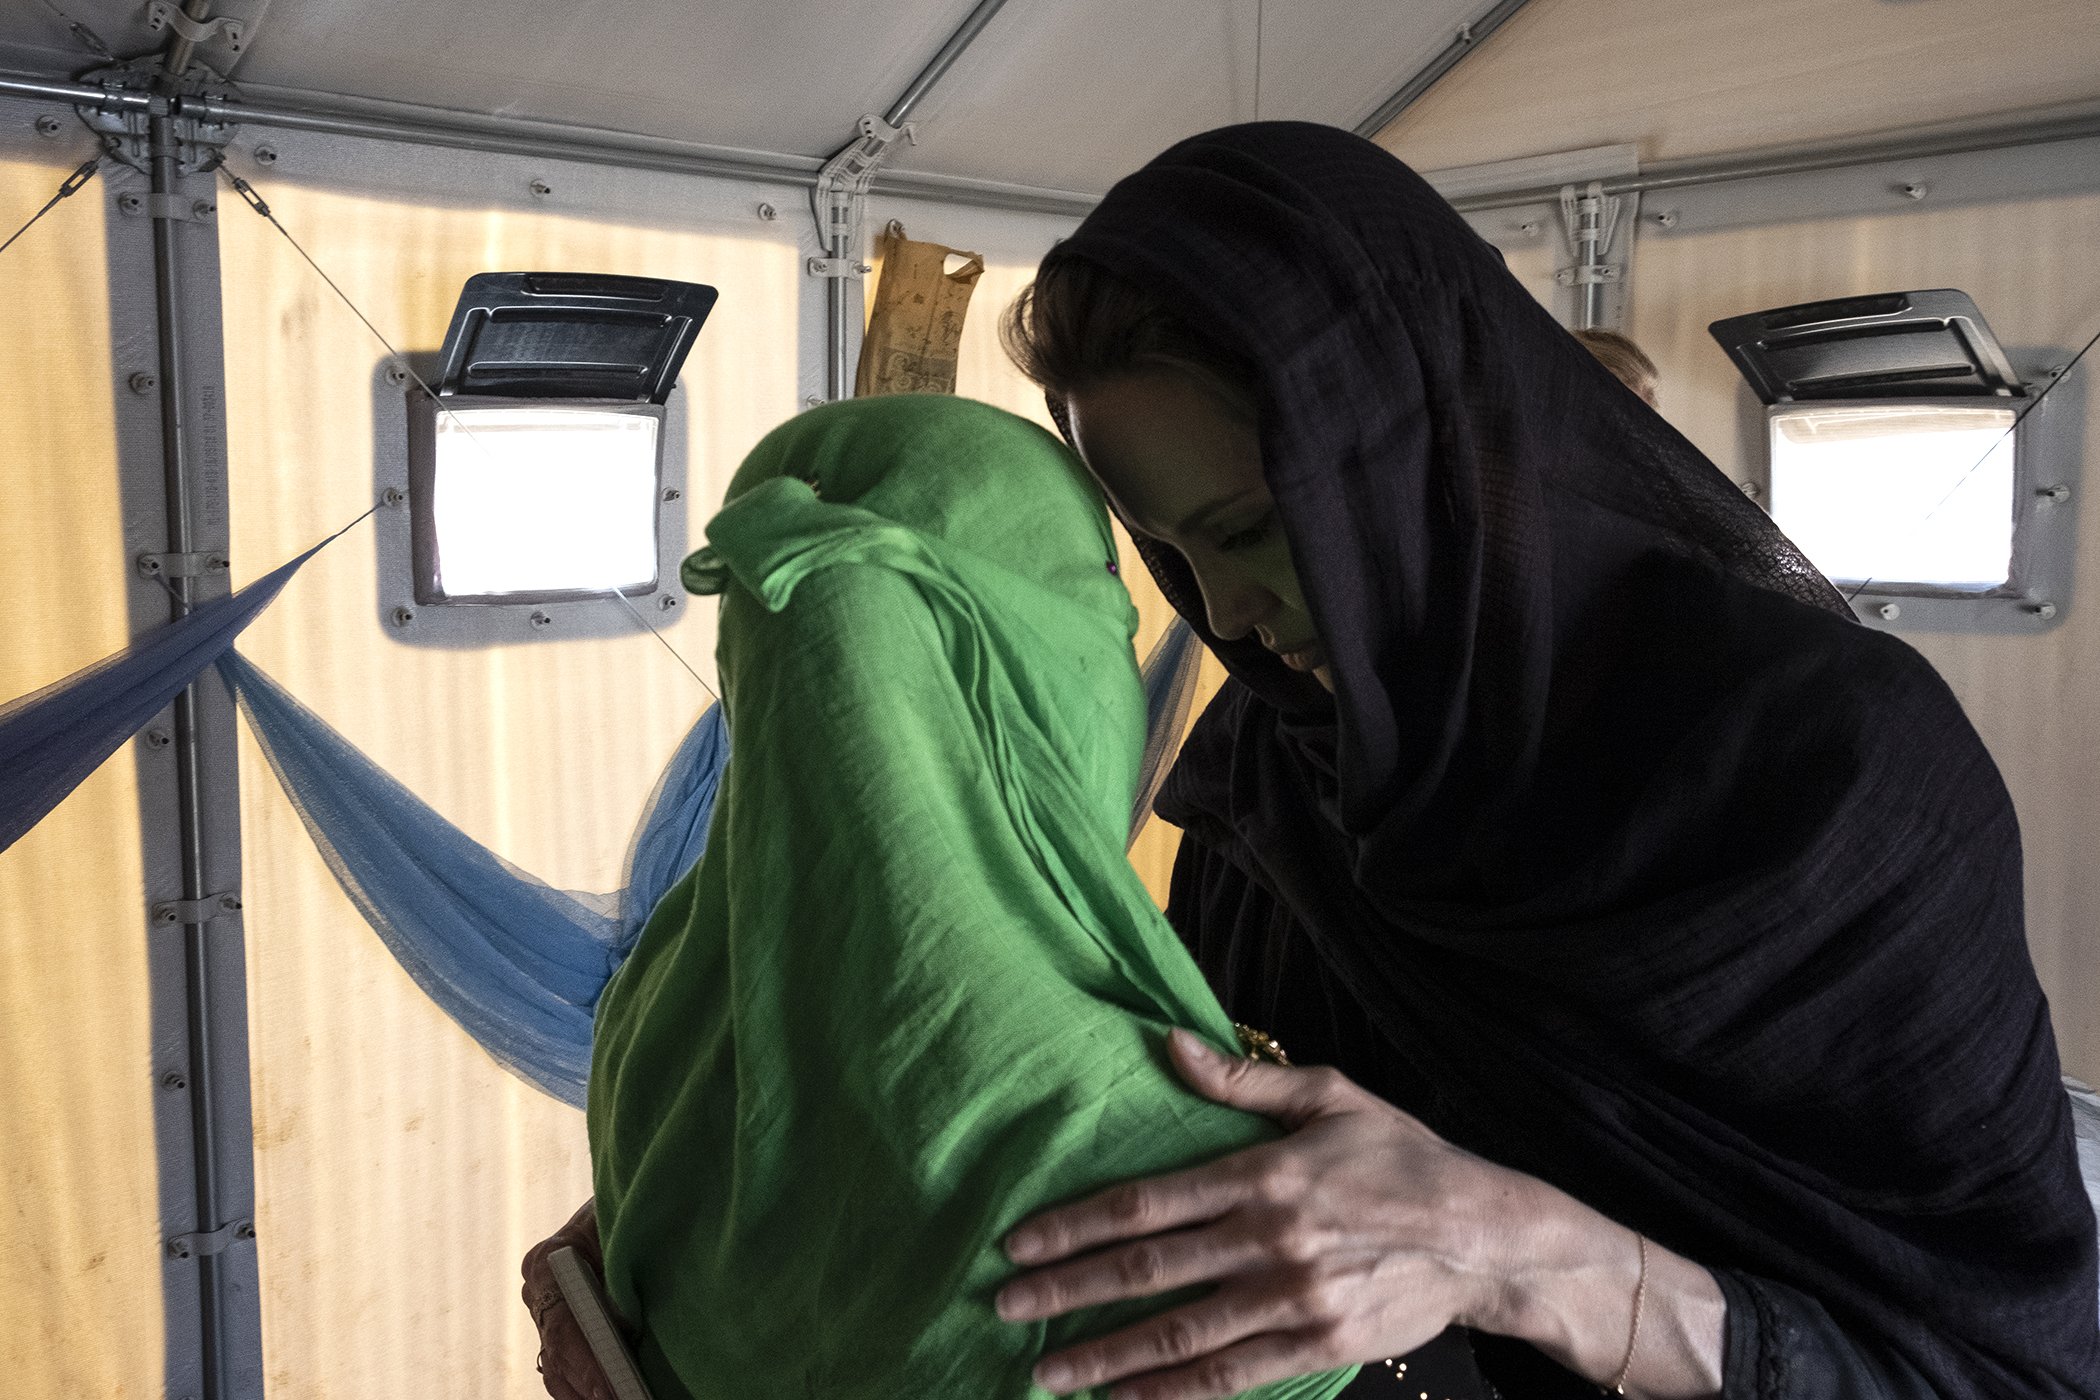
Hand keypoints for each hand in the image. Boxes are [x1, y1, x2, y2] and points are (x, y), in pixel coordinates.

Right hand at [522, 1199, 625, 1399]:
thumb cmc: (629, 1206)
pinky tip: (612, 1396)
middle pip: (557, 1354)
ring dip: (584, 1394)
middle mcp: (537, 1291)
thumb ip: (621, 1268)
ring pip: (557, 1369)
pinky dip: (585, 1388)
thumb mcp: (626, 1228)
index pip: (562, 1326)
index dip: (586, 1363)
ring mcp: (545, 1312)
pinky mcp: (561, 1326)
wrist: (625, 1198)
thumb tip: (624, 1323)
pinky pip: (565, 1369)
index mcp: (548, 1263)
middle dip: (589, 1386)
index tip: (610, 1388)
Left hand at [994, 1028, 1533, 1399]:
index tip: (1017, 1242)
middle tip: (1003, 1308)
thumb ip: (1243, 1080)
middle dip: (1066, 1293)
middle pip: (1146, 1271)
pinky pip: (1231, 1376)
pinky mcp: (1319, 1347)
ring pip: (1179, 1335)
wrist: (1485, 1236)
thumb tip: (1168, 1044)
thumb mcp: (1328, 1097)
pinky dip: (1172, 1393)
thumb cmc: (1401, 1156)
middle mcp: (1268, 1241)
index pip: (1146, 1203)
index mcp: (1262, 1175)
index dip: (1074, 1226)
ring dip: (1105, 1355)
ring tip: (1045, 1373)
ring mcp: (1293, 1302)